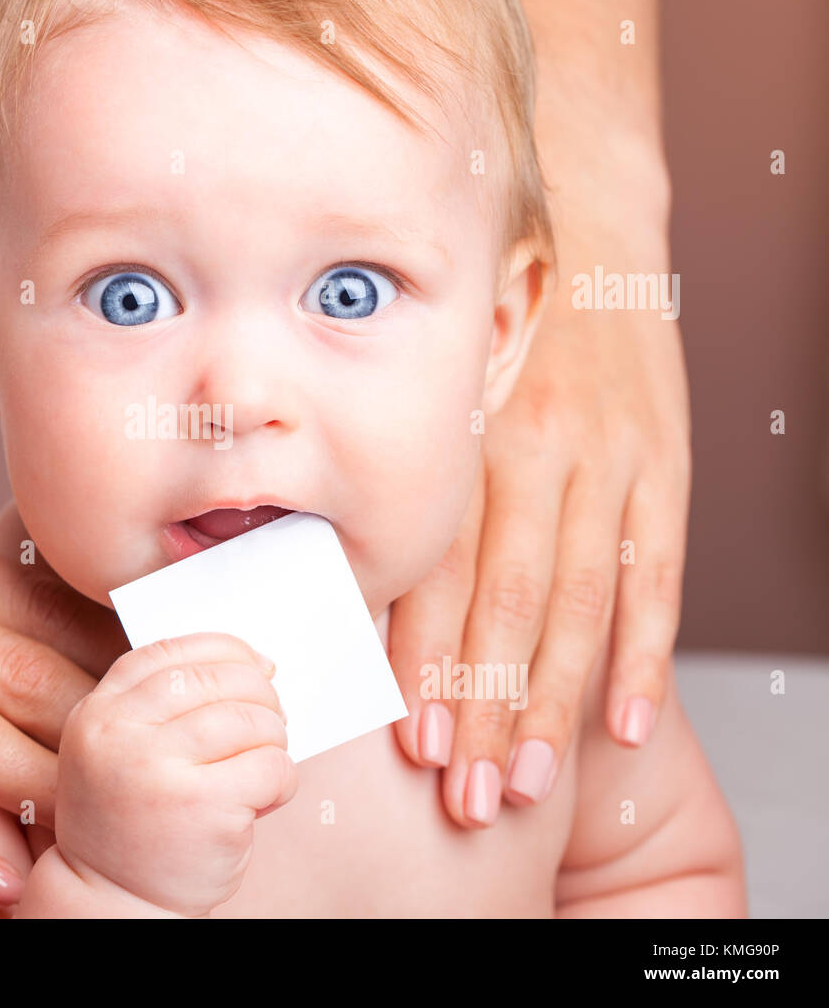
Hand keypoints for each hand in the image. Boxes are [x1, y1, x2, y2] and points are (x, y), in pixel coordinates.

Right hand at [54, 633, 296, 915]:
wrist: (112, 905)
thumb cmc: (134, 823)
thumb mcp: (123, 749)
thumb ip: (169, 705)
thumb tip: (261, 664)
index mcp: (99, 712)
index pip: (172, 651)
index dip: (225, 651)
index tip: (257, 666)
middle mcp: (120, 733)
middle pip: (220, 679)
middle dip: (261, 698)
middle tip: (269, 727)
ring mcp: (158, 769)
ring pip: (253, 720)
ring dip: (274, 743)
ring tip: (258, 772)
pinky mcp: (202, 807)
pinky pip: (273, 767)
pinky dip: (282, 782)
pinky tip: (261, 803)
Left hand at [387, 213, 688, 826]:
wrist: (587, 231)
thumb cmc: (488, 329)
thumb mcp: (438, 386)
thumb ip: (410, 475)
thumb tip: (359, 582)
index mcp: (465, 437)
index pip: (439, 571)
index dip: (424, 662)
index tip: (408, 742)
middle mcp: (534, 451)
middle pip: (505, 603)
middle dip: (481, 707)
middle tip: (462, 795)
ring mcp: (609, 458)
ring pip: (577, 600)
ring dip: (551, 701)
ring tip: (526, 781)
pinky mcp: (667, 463)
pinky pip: (657, 572)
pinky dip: (645, 652)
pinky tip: (630, 723)